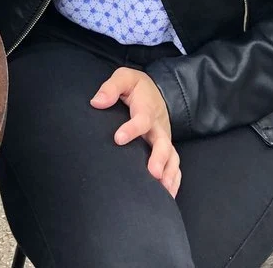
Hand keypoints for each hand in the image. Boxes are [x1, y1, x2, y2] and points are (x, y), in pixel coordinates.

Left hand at [91, 67, 180, 198]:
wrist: (158, 92)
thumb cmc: (137, 88)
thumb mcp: (125, 78)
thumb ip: (111, 87)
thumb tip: (97, 102)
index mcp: (146, 109)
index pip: (142, 119)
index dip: (131, 129)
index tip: (118, 139)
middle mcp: (158, 127)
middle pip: (163, 143)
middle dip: (159, 158)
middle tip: (153, 173)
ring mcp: (164, 140)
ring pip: (172, 158)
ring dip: (169, 174)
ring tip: (163, 191)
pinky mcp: (167, 149)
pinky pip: (175, 166)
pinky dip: (175, 180)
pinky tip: (168, 195)